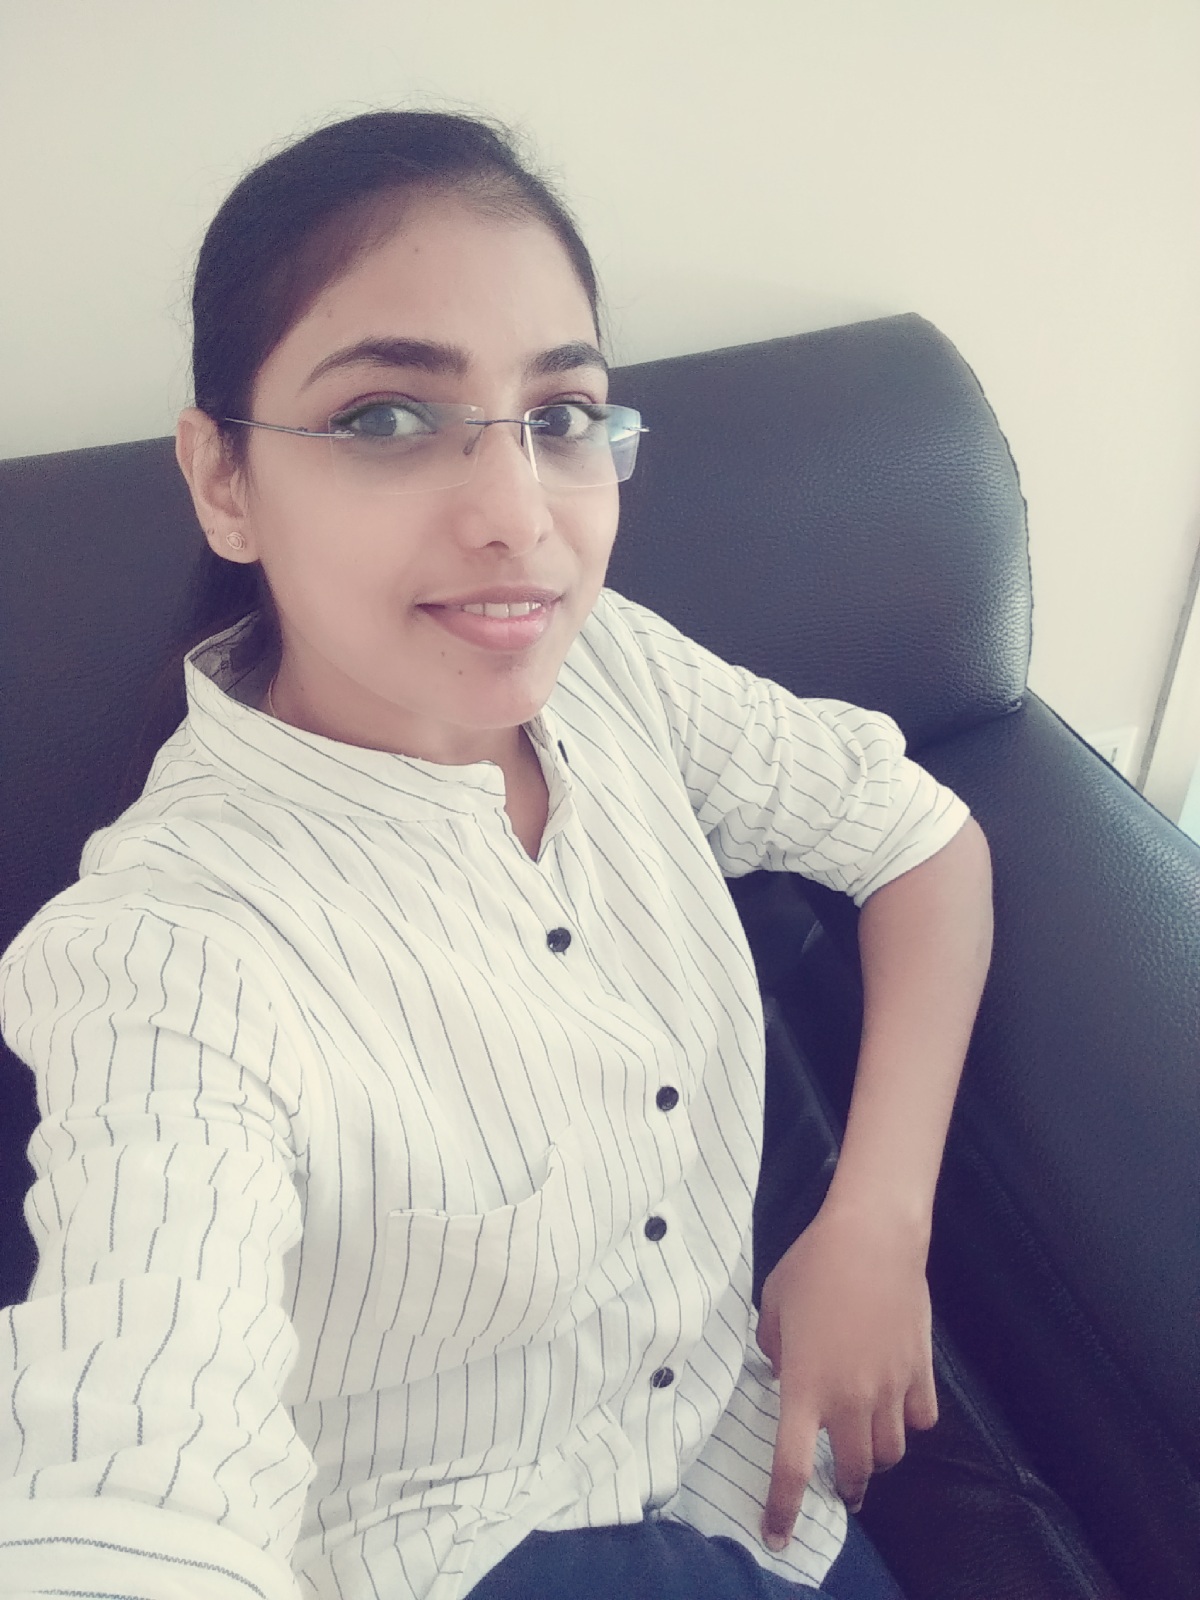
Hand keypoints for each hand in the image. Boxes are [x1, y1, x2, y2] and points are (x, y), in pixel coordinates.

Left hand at [756, 1198, 937, 1550]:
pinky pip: (922, 1418)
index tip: (778, 1535)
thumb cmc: (813, 1265)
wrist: (873, 1238)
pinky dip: (911, 1421)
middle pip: (855, 1471)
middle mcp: (850, 1399)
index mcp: (806, 1388)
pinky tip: (901, 1406)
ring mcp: (890, 1388)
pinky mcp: (920, 1371)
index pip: (793, 1467)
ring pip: (892, 1451)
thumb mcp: (773, 1303)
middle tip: (842, 1487)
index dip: (784, 1508)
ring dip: (878, 1455)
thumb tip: (783, 1368)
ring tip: (869, 1444)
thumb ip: (772, 1346)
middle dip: (847, 1487)